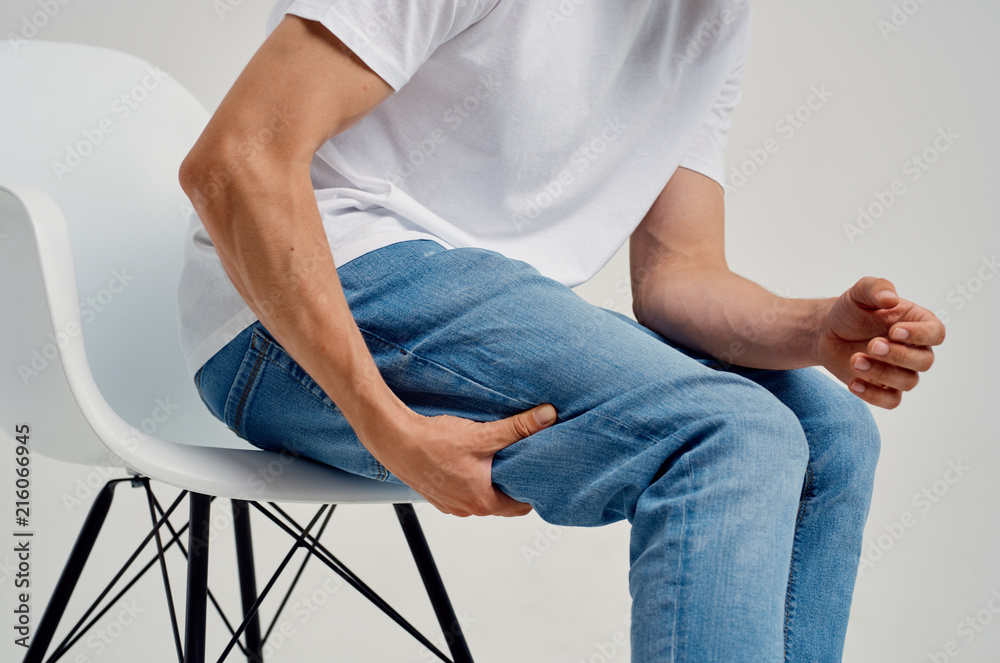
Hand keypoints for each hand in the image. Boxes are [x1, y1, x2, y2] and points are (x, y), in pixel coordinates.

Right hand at [363, 403, 558, 516]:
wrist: (393, 439)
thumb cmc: (433, 442)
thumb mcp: (482, 434)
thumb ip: (519, 428)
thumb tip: (548, 417)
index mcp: (481, 501)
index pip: (521, 507)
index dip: (532, 490)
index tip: (537, 474)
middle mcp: (465, 509)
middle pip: (501, 502)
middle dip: (512, 484)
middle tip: (521, 462)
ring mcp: (449, 504)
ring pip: (480, 497)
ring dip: (489, 482)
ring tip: (496, 459)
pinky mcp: (436, 495)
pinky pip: (462, 493)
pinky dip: (470, 481)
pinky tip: (469, 461)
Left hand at [816, 277, 944, 408]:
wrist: (827, 331)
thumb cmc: (851, 310)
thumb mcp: (859, 292)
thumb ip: (876, 288)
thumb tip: (891, 298)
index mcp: (917, 324)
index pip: (936, 334)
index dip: (920, 335)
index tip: (894, 331)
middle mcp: (915, 350)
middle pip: (924, 362)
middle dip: (898, 355)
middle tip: (871, 345)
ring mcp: (901, 371)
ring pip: (908, 382)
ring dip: (882, 373)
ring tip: (854, 360)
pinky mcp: (883, 388)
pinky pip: (891, 401)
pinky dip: (874, 396)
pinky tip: (853, 383)